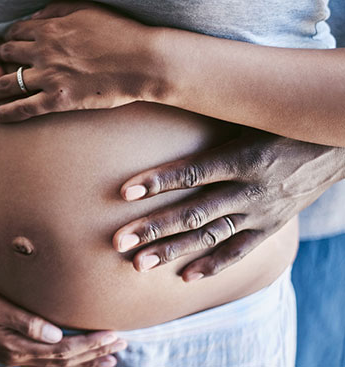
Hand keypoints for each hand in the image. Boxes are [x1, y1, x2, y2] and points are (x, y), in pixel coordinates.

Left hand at [0, 1, 165, 122]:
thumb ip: (58, 9)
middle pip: (8, 55)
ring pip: (10, 82)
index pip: (17, 32)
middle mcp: (44, 51)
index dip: (7, 38)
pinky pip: (24, 108)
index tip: (3, 45)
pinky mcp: (58, 100)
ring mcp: (49, 76)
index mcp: (51, 27)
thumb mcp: (88, 9)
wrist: (141, 61)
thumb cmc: (120, 33)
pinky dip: (6, 113)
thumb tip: (36, 16)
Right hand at [0, 276, 126, 366]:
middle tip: (122, 342)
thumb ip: (26, 321)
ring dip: (87, 362)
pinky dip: (71, 361)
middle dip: (95, 353)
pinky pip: (50, 362)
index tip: (112, 335)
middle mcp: (18, 358)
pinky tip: (84, 357)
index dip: (89, 346)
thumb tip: (56, 335)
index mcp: (15, 349)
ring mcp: (17, 357)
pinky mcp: (17, 351)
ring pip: (59, 366)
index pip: (61, 353)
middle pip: (65, 362)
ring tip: (113, 357)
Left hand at [112, 130, 344, 280]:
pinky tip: (184, 277)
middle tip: (119, 241)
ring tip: (138, 264)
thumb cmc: (280, 124)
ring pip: (210, 236)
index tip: (124, 193)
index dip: (158, 182)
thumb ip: (211, 126)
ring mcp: (262, 212)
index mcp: (243, 156)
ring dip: (173, 251)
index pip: (193, 173)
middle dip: (154, 228)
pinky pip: (239, 251)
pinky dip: (212, 265)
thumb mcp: (249, 118)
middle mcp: (251, 189)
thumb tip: (165, 105)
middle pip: (194, 212)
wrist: (338, 144)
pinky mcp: (271, 227)